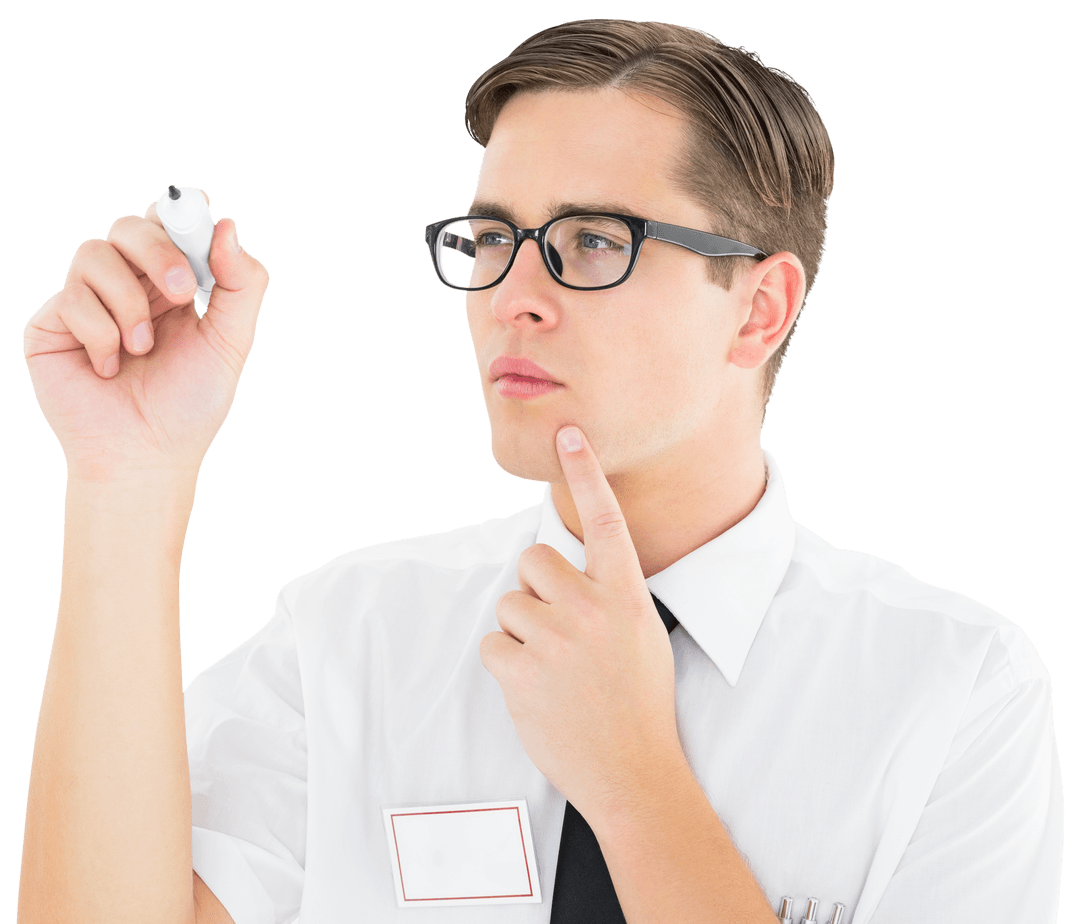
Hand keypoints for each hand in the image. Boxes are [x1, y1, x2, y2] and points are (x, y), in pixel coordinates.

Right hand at [23, 189, 269, 481]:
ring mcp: (86, 301)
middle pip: (130, 226)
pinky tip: (109, 368)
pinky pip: (71, 296)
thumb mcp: (231, 342)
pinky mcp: (53, 323)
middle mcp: (128, 286)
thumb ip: (241, 284)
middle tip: (182, 291)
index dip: (182, 213)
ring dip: (129, 304)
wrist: (145, 456)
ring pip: (94, 253)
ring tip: (143, 349)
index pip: (169, 224)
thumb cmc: (189, 405)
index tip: (200, 217)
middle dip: (159, 252)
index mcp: (171, 285)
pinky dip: (101, 334)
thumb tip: (229, 226)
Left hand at [479, 425, 683, 824]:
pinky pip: (492, 644)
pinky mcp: (521, 671)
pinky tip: (534, 687)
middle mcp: (590, 609)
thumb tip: (567, 571)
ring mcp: (555, 639)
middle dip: (535, 587)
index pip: (606, 520)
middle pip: (533, 559)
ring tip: (551, 666)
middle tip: (556, 627)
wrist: (633, 770)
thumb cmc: (637, 701)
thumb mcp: (641, 633)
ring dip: (520, 629)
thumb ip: (609, 595)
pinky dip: (505, 663)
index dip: (585, 472)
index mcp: (625, 596)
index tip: (569, 434)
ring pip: (509, 603)